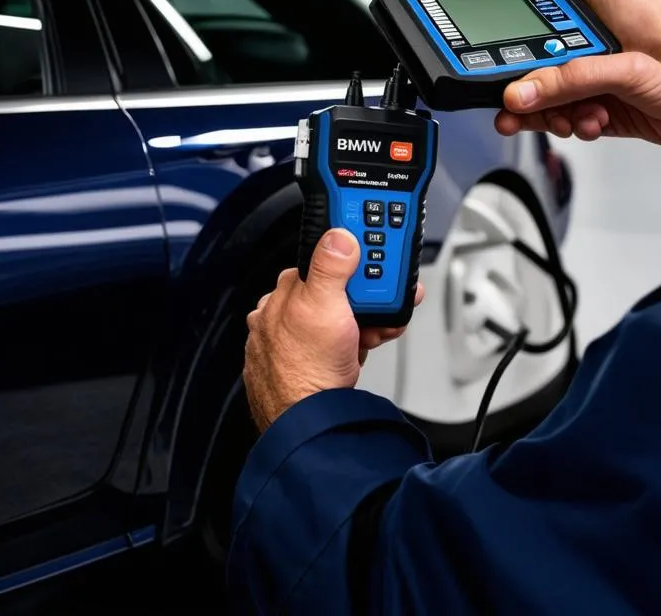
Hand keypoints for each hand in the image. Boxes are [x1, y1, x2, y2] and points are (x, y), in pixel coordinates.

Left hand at [243, 229, 422, 432]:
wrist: (312, 423)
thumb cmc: (307, 368)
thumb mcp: (324, 304)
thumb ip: (331, 265)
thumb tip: (336, 236)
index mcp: (282, 297)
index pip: (321, 266)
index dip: (352, 266)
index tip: (373, 268)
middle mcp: (280, 320)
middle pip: (334, 294)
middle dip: (364, 299)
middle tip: (380, 305)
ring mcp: (293, 346)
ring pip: (338, 323)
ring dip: (364, 324)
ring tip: (373, 332)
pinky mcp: (307, 367)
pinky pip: (336, 348)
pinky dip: (353, 347)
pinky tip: (359, 351)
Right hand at [437, 0, 660, 150]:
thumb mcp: (630, 71)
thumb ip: (569, 80)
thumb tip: (519, 92)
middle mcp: (593, 15)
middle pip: (525, 26)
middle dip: (509, 62)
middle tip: (499, 85)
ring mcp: (593, 50)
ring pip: (537, 69)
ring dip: (536, 99)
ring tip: (546, 117)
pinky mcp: (594, 84)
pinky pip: (555, 96)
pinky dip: (556, 114)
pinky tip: (581, 122)